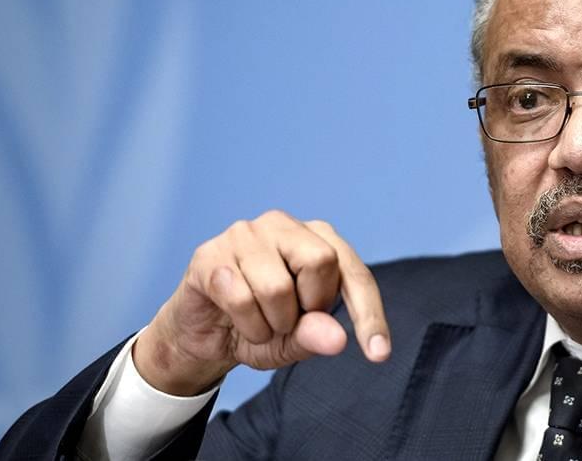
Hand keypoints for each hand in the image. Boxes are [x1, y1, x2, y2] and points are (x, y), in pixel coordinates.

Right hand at [133, 210, 389, 395]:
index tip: (379, 355)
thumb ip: (316, 336)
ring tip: (260, 322)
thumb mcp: (294, 341)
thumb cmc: (259, 325)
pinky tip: (235, 319)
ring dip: (271, 324)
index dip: (369, 314)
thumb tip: (337, 339)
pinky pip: (240, 298)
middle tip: (289, 319)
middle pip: (321, 261)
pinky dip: (245, 324)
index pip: (354, 273)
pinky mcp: (210, 253)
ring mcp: (244, 234)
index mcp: (317, 238)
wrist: (202, 333)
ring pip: (277, 287)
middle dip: (308, 307)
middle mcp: (283, 225)